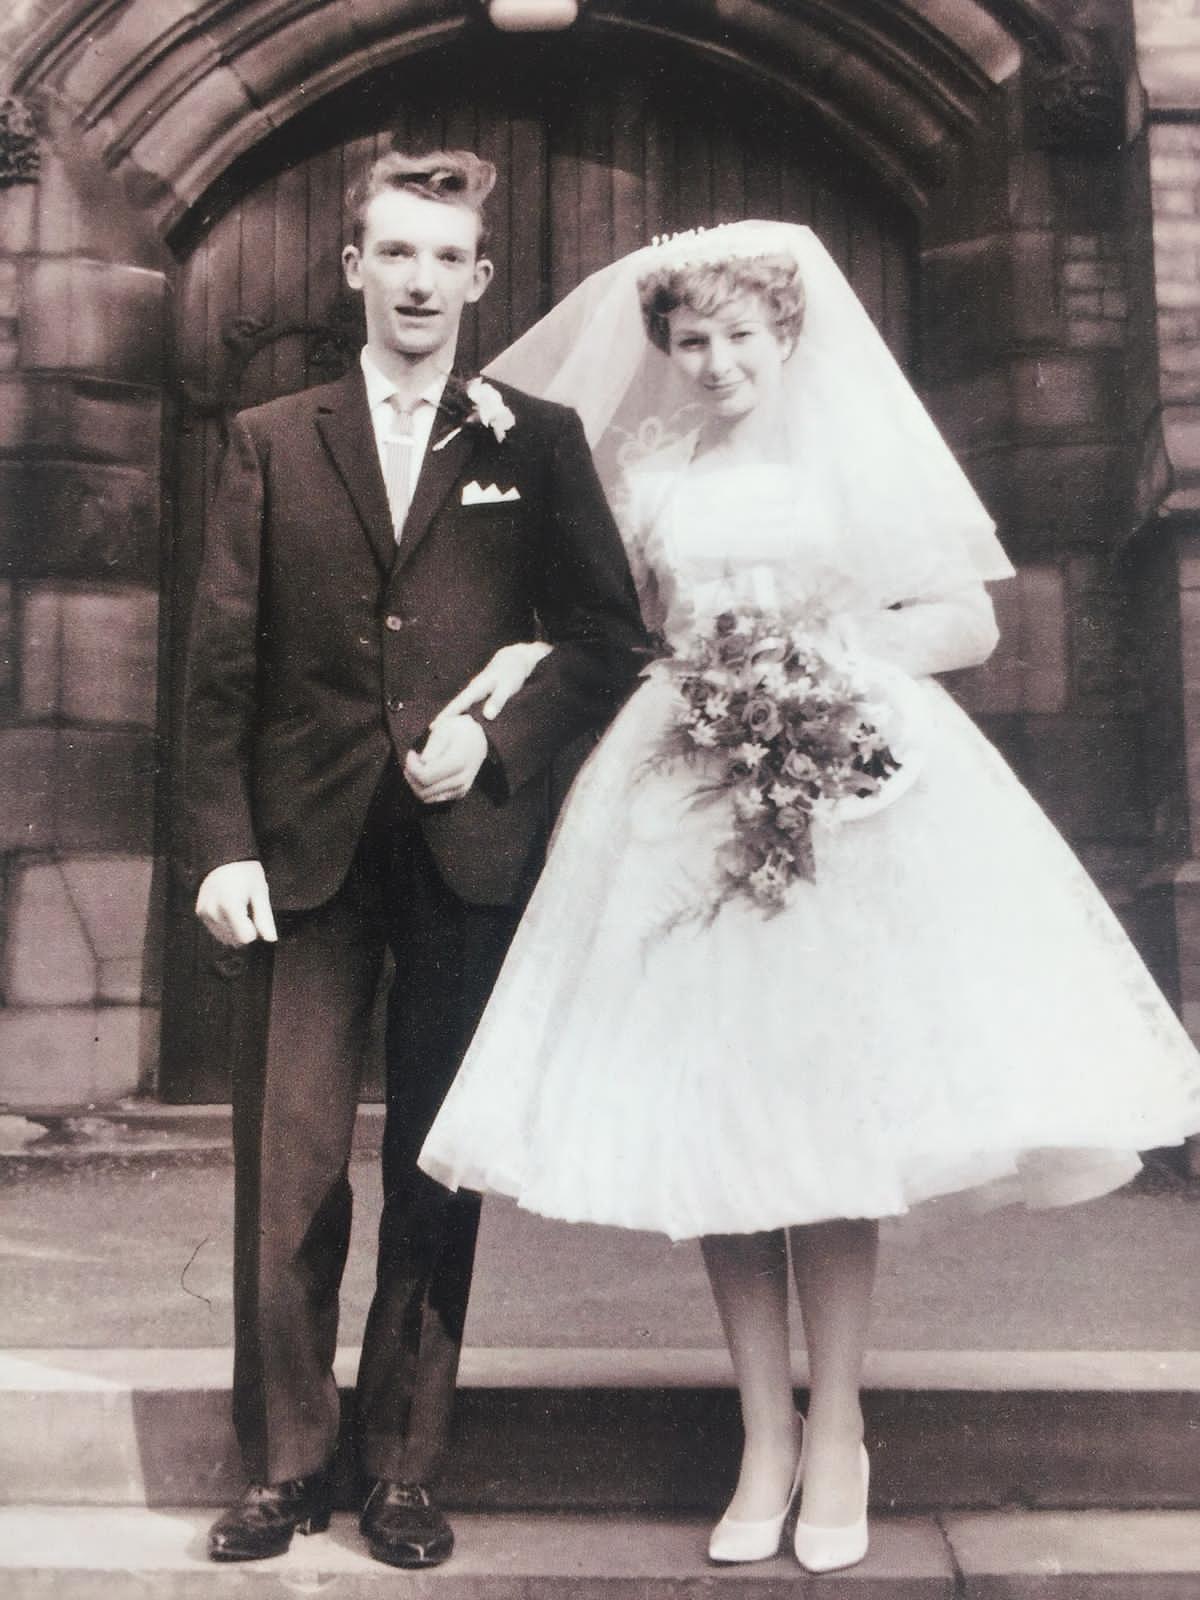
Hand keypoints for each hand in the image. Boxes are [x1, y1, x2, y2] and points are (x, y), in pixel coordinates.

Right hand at [195, 860, 277, 945]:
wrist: (224, 858)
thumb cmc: (246, 874)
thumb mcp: (260, 893)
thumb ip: (265, 918)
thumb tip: (271, 939)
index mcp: (230, 905)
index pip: (245, 938)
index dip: (255, 931)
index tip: (255, 916)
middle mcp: (213, 911)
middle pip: (235, 941)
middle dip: (245, 931)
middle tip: (247, 909)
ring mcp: (204, 913)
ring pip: (225, 939)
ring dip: (235, 930)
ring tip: (238, 908)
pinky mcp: (200, 913)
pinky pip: (216, 932)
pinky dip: (225, 927)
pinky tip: (229, 910)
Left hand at [404, 715, 488, 804]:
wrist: (478, 739)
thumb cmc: (459, 730)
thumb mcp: (445, 728)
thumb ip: (433, 745)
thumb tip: (424, 761)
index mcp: (458, 763)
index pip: (424, 776)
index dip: (411, 766)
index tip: (412, 753)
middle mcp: (461, 780)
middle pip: (423, 790)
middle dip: (412, 775)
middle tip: (413, 760)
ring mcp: (461, 789)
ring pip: (427, 798)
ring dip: (416, 783)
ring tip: (418, 766)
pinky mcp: (459, 793)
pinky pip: (434, 799)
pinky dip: (426, 788)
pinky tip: (427, 773)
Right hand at [433, 641, 552, 723]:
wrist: (515, 659)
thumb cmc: (512, 672)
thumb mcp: (507, 686)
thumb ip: (497, 700)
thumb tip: (487, 716)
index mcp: (476, 688)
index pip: (457, 704)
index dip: (446, 716)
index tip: (434, 726)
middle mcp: (473, 690)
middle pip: (455, 707)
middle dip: (444, 718)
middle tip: (432, 734)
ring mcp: (476, 692)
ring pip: (461, 707)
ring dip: (452, 717)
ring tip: (442, 732)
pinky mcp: (482, 695)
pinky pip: (469, 707)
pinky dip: (463, 715)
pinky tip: (461, 724)